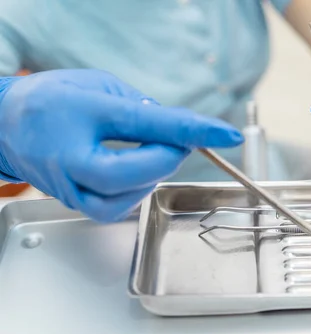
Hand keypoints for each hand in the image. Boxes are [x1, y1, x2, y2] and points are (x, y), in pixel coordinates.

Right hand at [0, 69, 242, 221]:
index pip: (146, 123)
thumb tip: (175, 129)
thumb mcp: (100, 85)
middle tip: (177, 141)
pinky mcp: (73, 202)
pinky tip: (136, 172)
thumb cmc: (51, 99)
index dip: (191, 129)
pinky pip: (113, 208)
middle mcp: (69, 155)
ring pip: (124, 198)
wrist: (6, 123)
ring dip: (150, 175)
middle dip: (166, 157)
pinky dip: (135, 191)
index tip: (226, 134)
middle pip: (131, 173)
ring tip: (151, 152)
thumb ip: (140, 106)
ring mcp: (68, 185)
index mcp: (81, 113)